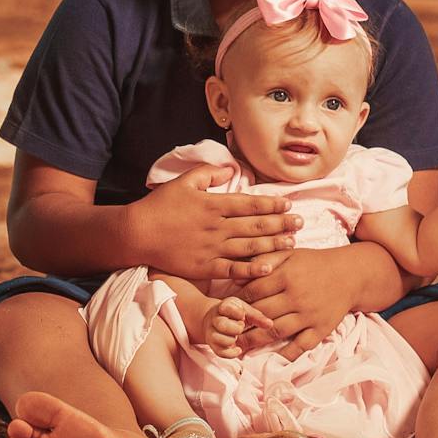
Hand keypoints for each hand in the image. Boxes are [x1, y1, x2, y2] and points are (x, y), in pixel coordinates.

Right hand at [130, 166, 298, 282]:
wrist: (137, 234)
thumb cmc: (160, 205)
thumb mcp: (184, 181)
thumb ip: (209, 173)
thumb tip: (231, 168)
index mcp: (213, 205)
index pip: (249, 204)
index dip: (271, 205)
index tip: (288, 204)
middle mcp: (217, 227)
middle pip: (255, 226)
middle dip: (281, 224)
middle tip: (301, 223)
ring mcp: (212, 249)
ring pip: (249, 247)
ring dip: (273, 244)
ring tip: (292, 242)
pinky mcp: (204, 268)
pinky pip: (233, 270)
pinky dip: (252, 269)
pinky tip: (269, 267)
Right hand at [197, 295, 253, 357]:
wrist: (213, 320)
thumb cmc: (233, 314)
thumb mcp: (245, 310)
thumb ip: (257, 317)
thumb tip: (270, 324)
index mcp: (224, 307)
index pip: (226, 308)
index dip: (237, 313)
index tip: (242, 315)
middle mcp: (215, 320)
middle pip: (222, 324)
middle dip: (235, 328)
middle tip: (241, 327)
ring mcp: (212, 333)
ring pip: (218, 338)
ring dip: (231, 340)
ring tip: (236, 337)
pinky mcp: (213, 345)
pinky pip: (220, 352)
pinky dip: (231, 353)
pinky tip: (238, 349)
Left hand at [232, 249, 353, 356]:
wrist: (351, 275)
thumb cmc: (315, 263)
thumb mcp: (291, 253)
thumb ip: (265, 258)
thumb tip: (240, 271)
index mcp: (286, 276)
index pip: (253, 291)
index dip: (237, 300)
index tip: (226, 308)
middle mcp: (296, 297)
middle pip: (261, 314)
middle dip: (241, 323)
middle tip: (226, 330)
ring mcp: (309, 315)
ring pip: (275, 332)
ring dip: (255, 341)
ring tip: (239, 346)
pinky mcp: (320, 329)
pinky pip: (301, 346)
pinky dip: (286, 355)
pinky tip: (271, 359)